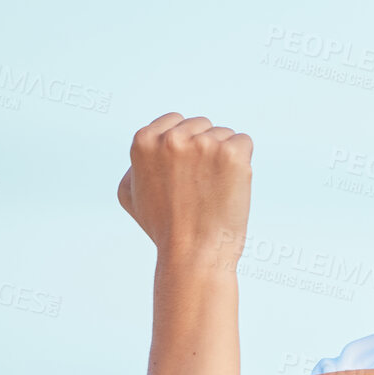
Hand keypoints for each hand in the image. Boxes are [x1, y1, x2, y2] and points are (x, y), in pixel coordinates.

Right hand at [117, 112, 253, 260]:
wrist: (192, 253)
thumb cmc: (163, 229)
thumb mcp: (130, 195)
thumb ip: (135, 165)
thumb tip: (150, 145)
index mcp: (143, 142)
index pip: (175, 121)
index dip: (184, 147)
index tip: (183, 173)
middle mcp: (171, 138)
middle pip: (201, 125)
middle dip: (204, 150)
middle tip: (197, 187)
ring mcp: (202, 144)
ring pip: (223, 134)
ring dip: (223, 158)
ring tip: (212, 191)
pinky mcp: (231, 154)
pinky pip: (243, 143)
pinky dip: (242, 164)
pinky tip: (229, 187)